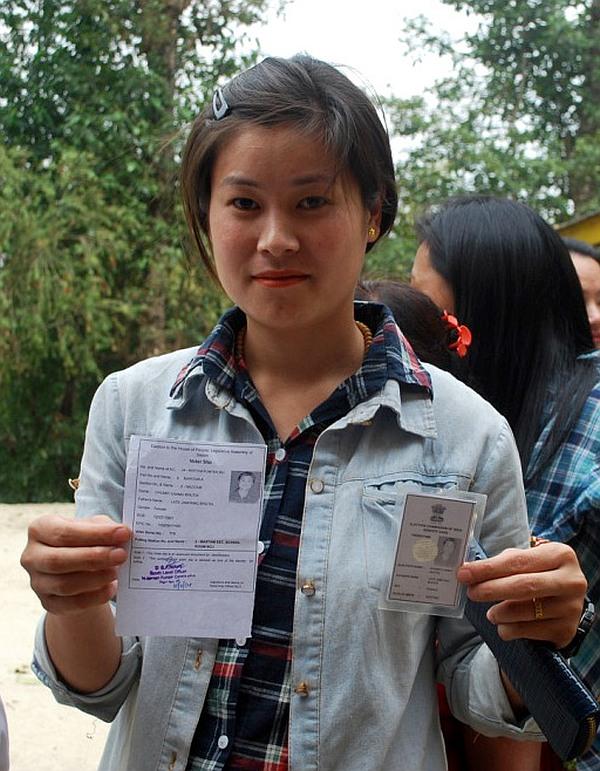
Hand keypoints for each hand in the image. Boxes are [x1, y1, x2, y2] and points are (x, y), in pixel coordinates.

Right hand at [21, 514, 130, 616]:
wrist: (75, 568)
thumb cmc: (84, 540)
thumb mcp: (92, 526)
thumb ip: (105, 528)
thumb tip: (122, 535)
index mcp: (40, 529)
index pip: (64, 532)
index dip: (95, 534)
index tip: (123, 533)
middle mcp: (32, 556)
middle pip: (59, 560)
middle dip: (94, 557)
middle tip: (121, 555)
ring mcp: (37, 582)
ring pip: (64, 585)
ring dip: (95, 578)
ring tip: (116, 571)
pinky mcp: (48, 603)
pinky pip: (72, 604)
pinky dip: (95, 597)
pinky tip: (111, 587)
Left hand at [457, 542, 586, 648]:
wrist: (566, 603)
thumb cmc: (540, 575)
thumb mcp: (528, 562)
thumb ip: (502, 563)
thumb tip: (469, 571)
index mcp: (560, 555)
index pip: (518, 561)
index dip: (488, 568)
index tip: (464, 573)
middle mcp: (571, 580)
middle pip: (524, 585)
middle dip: (491, 589)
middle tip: (471, 592)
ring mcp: (572, 607)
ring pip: (526, 611)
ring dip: (500, 613)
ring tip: (491, 613)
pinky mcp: (566, 630)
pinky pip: (529, 631)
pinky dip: (509, 629)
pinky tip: (503, 625)